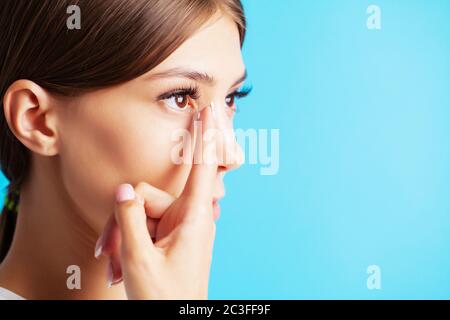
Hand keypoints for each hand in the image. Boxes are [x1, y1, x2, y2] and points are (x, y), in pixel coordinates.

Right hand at [96, 105, 217, 298]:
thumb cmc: (165, 297)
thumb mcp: (139, 258)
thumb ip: (129, 217)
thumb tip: (123, 188)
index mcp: (192, 217)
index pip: (201, 166)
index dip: (204, 135)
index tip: (209, 109)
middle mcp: (186, 217)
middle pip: (147, 196)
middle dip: (125, 224)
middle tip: (113, 256)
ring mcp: (177, 227)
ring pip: (140, 213)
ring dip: (123, 241)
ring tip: (118, 268)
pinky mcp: (168, 236)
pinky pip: (143, 227)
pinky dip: (128, 246)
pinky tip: (120, 268)